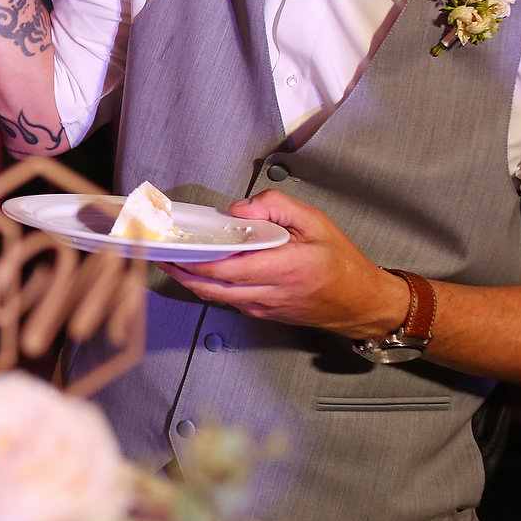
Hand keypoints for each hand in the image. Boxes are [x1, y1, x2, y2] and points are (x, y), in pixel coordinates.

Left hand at [156, 190, 410, 337]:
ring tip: (169, 259)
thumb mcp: (317, 221)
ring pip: (215, 296)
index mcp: (285, 268)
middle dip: (181, 269)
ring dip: (189, 279)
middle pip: (211, 286)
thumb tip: (238, 209)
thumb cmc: (342, 263)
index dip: (194, 259)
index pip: (227, 268)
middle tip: (158, 251)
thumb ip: (277, 207)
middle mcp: (271, 292)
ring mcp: (265, 307)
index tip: (174, 244)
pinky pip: (228, 300)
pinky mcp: (263, 313)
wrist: (362, 303)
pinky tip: (198, 270)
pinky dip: (209, 285)